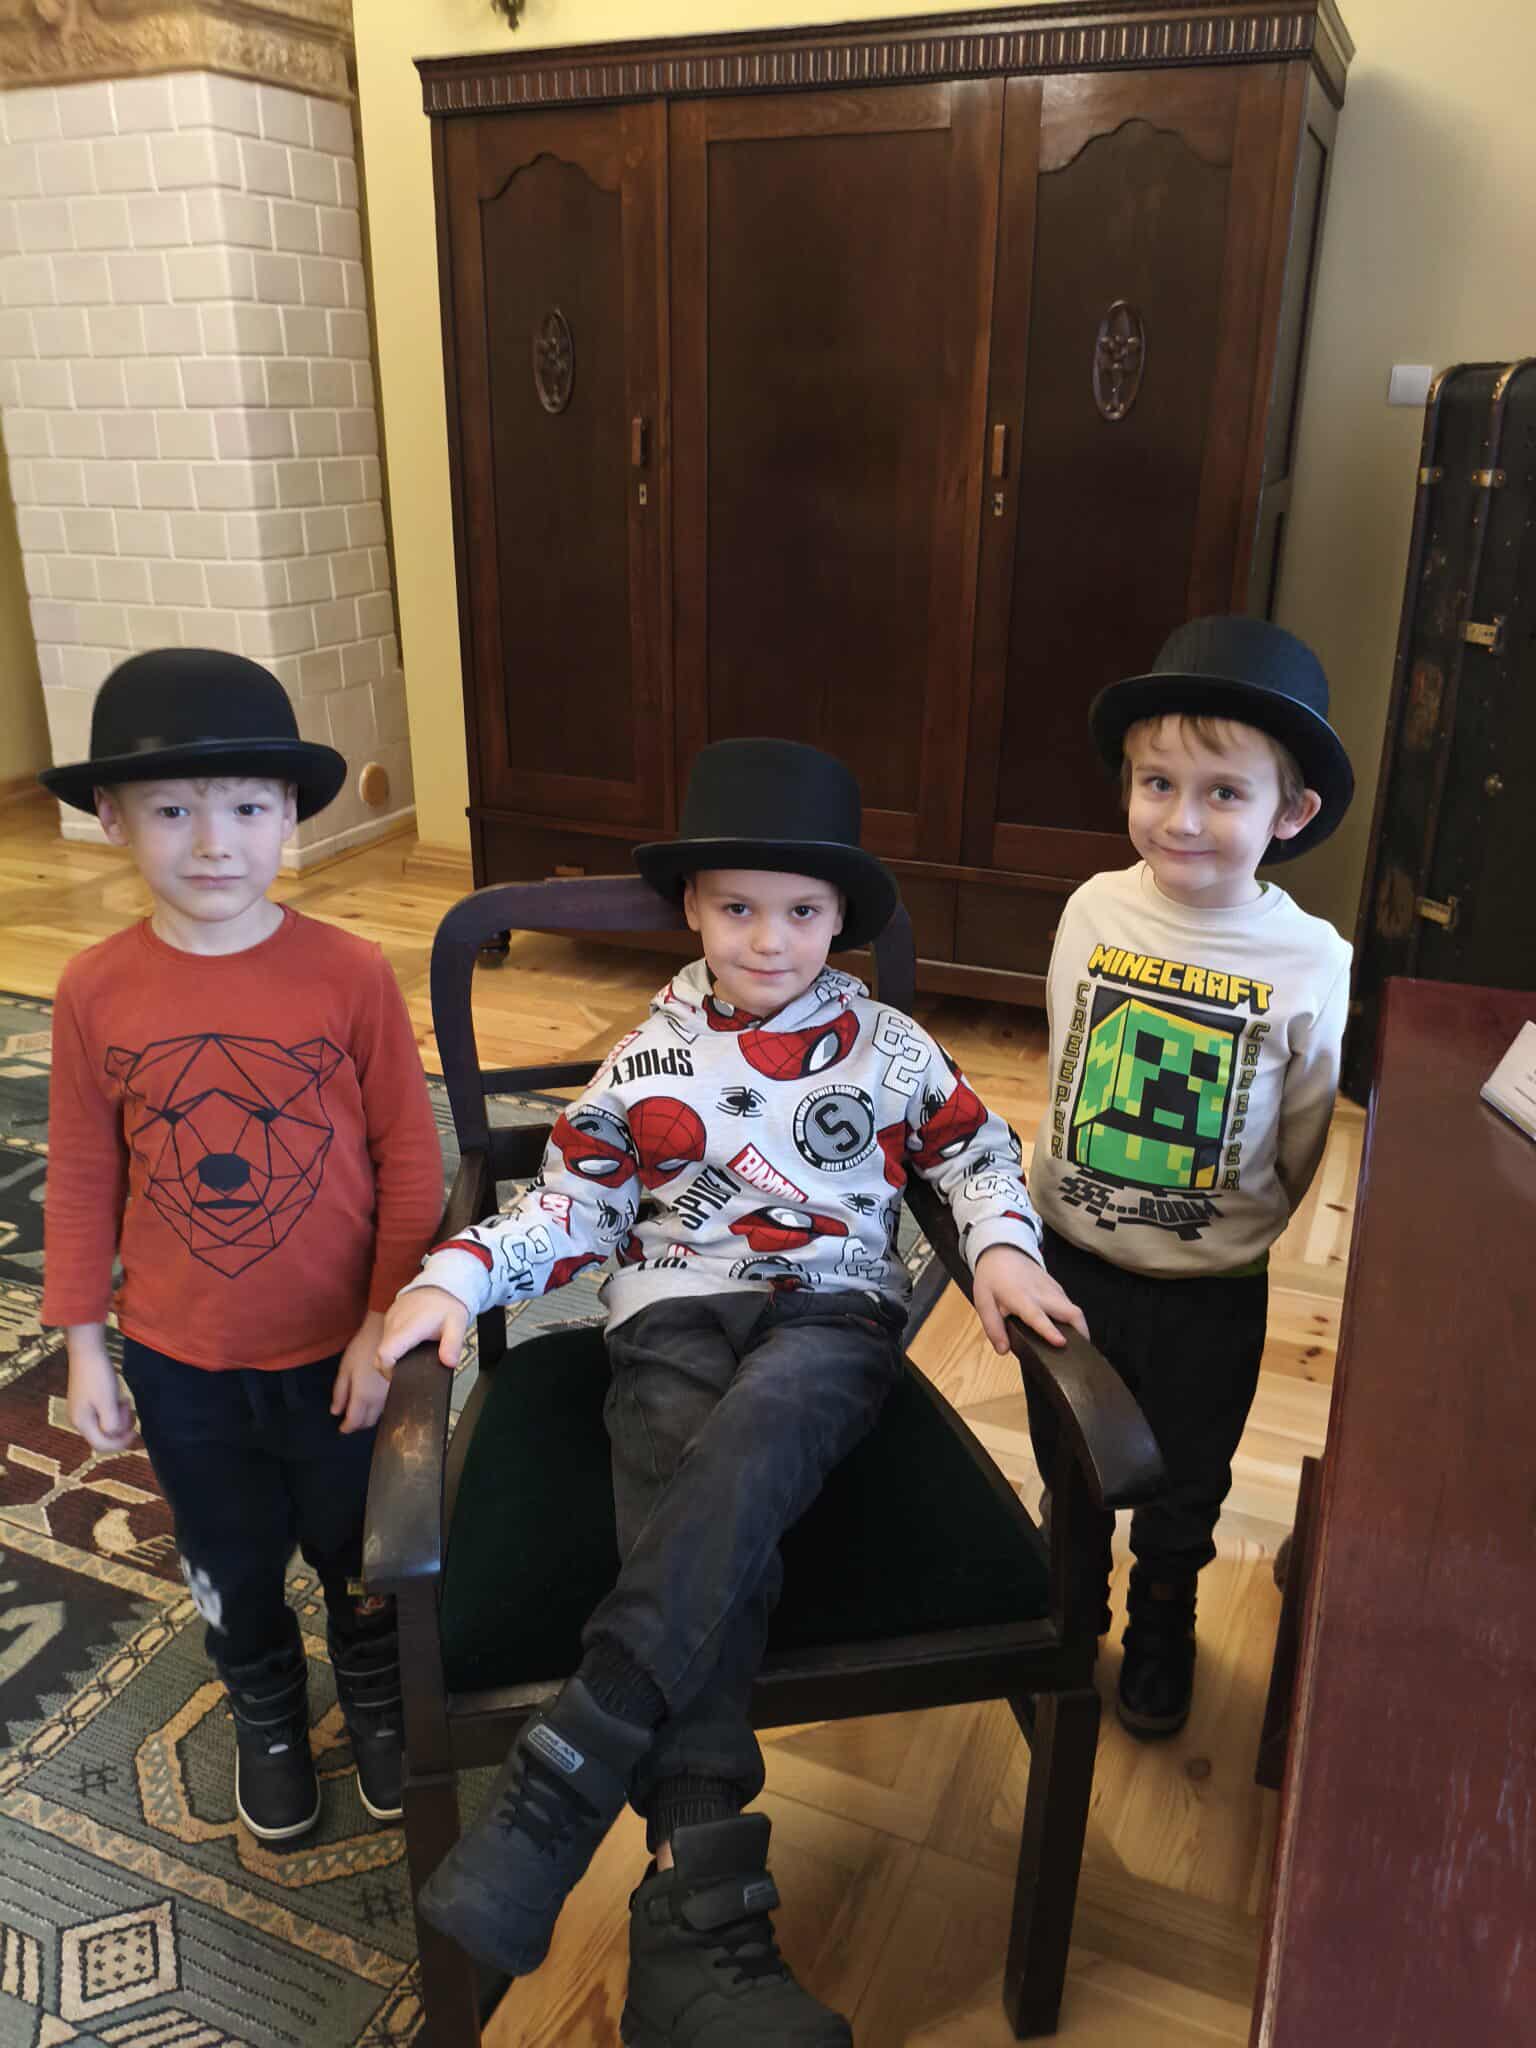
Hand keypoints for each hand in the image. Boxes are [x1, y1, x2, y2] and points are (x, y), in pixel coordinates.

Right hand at [66, 1326, 136, 1451]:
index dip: (120, 1443)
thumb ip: (111, 1424)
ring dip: (119, 1418)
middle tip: (129, 1409)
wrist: (87, 1351)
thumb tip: (114, 1435)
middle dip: (120, 1428)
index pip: (102, 1446)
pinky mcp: (87, 1401)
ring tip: (124, 1402)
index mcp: (82, 1423)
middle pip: (103, 1437)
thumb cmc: (97, 1376)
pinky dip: (114, 1410)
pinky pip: (103, 1414)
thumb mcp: (107, 1402)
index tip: (136, 1432)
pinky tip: (120, 1398)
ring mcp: (82, 1411)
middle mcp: (79, 1420)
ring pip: (105, 1426)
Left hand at [331, 1309, 392, 1434]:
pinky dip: (378, 1409)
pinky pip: (388, 1406)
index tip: (341, 1429)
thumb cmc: (362, 1348)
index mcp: (363, 1396)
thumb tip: (335, 1412)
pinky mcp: (400, 1388)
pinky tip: (374, 1400)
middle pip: (368, 1422)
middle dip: (358, 1424)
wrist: (387, 1333)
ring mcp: (391, 1395)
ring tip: (361, 1409)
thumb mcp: (344, 1369)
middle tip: (350, 1419)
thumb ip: (340, 1392)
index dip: (346, 1428)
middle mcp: (379, 1400)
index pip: (355, 1421)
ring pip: (379, 1416)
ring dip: (369, 1417)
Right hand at [377, 1285, 468, 1372]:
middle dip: (390, 1369)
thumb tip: (449, 1363)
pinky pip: (386, 1337)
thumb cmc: (448, 1305)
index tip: (401, 1376)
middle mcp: (394, 1323)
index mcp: (409, 1327)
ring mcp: (390, 1319)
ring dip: (393, 1357)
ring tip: (413, 1356)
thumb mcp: (457, 1324)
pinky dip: (394, 1346)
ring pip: (382, 1347)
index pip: (385, 1355)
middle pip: (379, 1356)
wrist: (442, 1283)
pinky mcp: (390, 1317)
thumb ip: (452, 1345)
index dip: (389, 1371)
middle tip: (409, 1371)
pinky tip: (410, 1345)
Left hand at [972, 1244, 1088, 1352]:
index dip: (1050, 1331)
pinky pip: (1070, 1305)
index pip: (1038, 1316)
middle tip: (1082, 1354)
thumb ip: (993, 1327)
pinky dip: (1073, 1319)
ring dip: (1080, 1327)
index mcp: (1021, 1298)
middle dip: (1081, 1333)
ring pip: (1075, 1309)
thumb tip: (1003, 1350)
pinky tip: (1068, 1331)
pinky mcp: (1057, 1288)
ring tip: (1079, 1347)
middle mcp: (1042, 1294)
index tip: (1062, 1342)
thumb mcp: (983, 1302)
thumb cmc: (992, 1277)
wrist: (1002, 1250)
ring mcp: (1052, 1289)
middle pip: (1071, 1312)